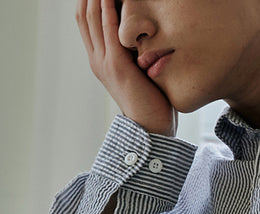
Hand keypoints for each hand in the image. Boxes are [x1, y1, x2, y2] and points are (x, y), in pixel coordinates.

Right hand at [76, 0, 176, 135]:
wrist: (151, 130)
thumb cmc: (152, 105)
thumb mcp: (140, 75)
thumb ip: (136, 57)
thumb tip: (146, 43)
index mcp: (101, 61)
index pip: (86, 22)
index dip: (89, 1)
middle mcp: (98, 60)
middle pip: (84, 15)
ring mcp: (104, 62)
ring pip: (91, 18)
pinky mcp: (117, 66)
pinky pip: (108, 30)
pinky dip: (108, 9)